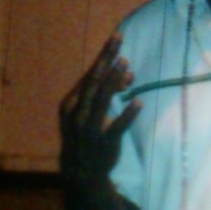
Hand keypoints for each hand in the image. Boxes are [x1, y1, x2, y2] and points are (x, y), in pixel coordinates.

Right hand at [59, 33, 140, 184]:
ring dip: (114, 82)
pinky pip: (116, 127)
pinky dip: (128, 114)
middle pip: (93, 82)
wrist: (81, 171)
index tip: (117, 38)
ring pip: (101, 101)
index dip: (104, 56)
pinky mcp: (104, 142)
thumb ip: (106, 92)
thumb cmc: (86, 135)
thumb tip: (127, 72)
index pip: (90, 75)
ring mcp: (89, 128)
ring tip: (127, 67)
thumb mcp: (90, 113)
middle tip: (119, 40)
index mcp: (71, 103)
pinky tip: (139, 102)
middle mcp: (77, 113)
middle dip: (106, 60)